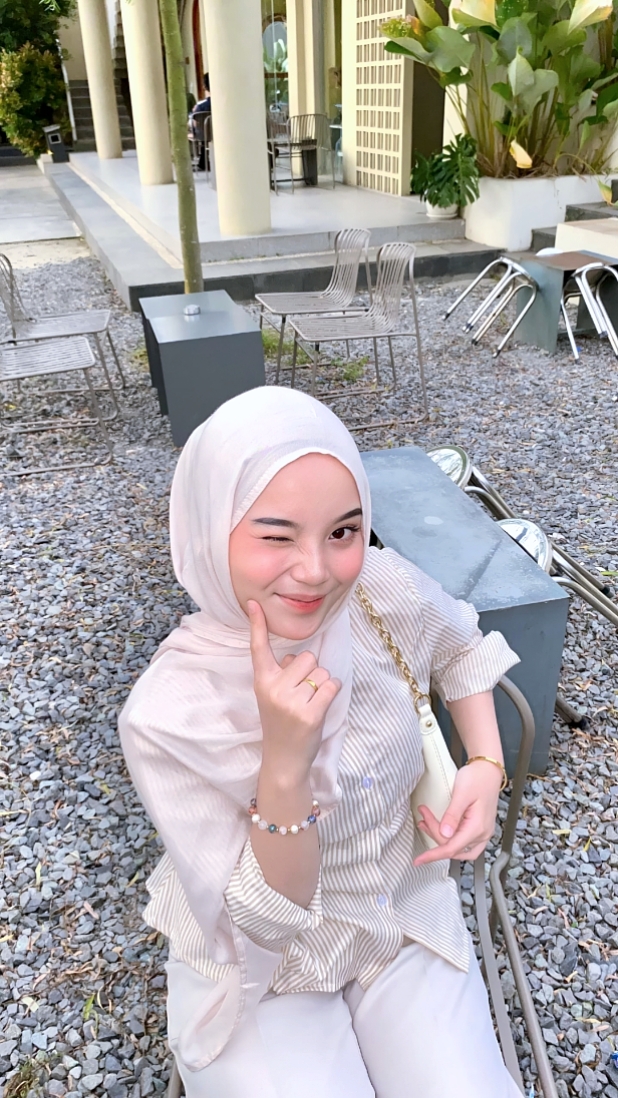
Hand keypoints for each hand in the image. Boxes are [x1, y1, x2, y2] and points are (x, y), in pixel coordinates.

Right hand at [248, 600, 340, 785]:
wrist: (283, 760)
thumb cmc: (281, 723)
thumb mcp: (270, 696)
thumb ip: (280, 673)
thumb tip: (298, 657)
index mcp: (262, 681)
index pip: (259, 648)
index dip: (258, 625)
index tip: (254, 603)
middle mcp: (274, 688)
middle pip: (307, 657)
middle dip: (310, 672)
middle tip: (300, 695)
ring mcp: (291, 702)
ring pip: (322, 671)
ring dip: (322, 685)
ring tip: (308, 704)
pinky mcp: (310, 714)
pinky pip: (332, 686)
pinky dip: (332, 694)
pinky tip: (319, 709)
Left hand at [413, 760, 502, 865]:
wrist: (488, 770)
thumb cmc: (477, 778)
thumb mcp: (462, 793)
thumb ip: (452, 815)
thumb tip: (444, 833)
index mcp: (477, 827)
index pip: (451, 848)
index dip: (433, 855)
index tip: (419, 859)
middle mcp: (482, 834)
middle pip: (453, 847)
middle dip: (434, 834)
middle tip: (423, 816)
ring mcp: (482, 832)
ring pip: (458, 847)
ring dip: (440, 839)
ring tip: (425, 824)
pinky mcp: (479, 827)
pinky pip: (463, 841)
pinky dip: (448, 838)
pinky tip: (440, 829)